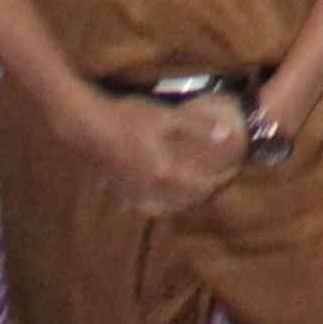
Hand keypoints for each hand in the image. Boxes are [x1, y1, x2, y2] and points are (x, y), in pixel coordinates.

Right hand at [78, 90, 246, 219]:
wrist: (87, 125)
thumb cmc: (129, 117)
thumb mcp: (168, 117)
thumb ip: (198, 127)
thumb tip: (227, 134)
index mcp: (166, 172)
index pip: (202, 185)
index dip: (222, 178)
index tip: (235, 170)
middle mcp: (150, 188)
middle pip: (185, 200)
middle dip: (205, 192)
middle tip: (218, 180)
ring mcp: (132, 191)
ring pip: (163, 206)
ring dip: (181, 202)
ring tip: (193, 192)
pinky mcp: (118, 188)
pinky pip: (141, 204)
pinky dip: (155, 203)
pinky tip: (157, 197)